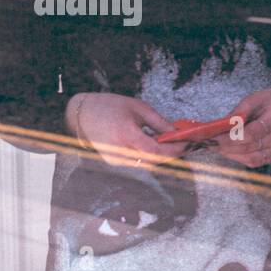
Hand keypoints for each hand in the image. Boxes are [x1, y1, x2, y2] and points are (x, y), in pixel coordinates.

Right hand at [67, 93, 181, 168]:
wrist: (83, 114)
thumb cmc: (109, 106)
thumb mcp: (138, 108)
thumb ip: (159, 123)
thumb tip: (177, 133)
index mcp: (126, 134)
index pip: (156, 151)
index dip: (174, 150)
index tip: (187, 144)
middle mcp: (120, 151)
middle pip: (154, 161)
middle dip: (171, 154)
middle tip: (184, 145)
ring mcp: (115, 159)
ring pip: (147, 164)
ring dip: (161, 156)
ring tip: (170, 144)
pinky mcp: (113, 162)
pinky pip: (137, 163)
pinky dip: (148, 156)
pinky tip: (152, 145)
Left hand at [210, 88, 270, 168]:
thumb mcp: (256, 98)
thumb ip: (239, 112)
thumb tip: (220, 125)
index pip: (250, 134)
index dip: (229, 138)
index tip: (211, 137)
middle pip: (247, 147)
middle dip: (224, 146)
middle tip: (205, 142)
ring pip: (249, 158)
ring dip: (229, 153)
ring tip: (213, 146)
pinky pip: (253, 161)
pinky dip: (238, 157)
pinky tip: (227, 150)